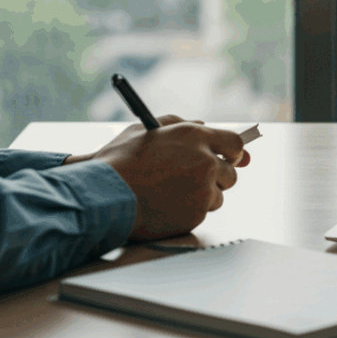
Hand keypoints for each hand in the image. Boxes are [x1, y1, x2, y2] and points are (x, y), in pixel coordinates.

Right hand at [78, 116, 252, 241]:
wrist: (102, 196)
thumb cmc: (119, 162)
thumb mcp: (145, 130)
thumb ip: (178, 124)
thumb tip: (203, 125)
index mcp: (195, 136)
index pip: (234, 143)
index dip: (234, 152)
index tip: (230, 158)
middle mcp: (204, 161)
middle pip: (231, 173)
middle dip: (217, 177)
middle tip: (195, 179)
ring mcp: (202, 189)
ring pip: (218, 195)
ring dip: (202, 196)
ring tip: (171, 193)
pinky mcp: (196, 214)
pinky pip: (202, 213)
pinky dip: (189, 211)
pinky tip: (166, 206)